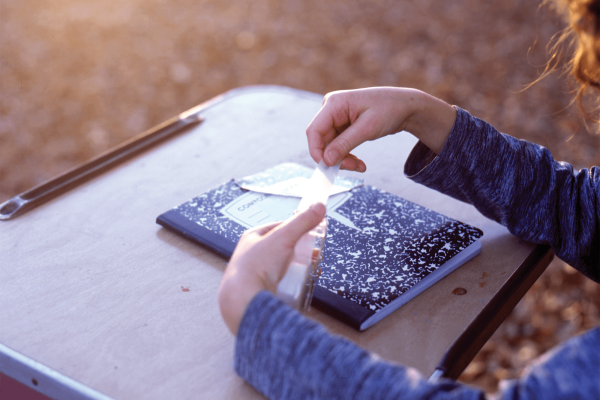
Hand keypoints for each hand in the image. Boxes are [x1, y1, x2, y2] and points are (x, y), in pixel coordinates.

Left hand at [218, 203, 326, 334]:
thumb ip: (302, 222)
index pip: (279, 227)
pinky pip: (281, 283)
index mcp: (252, 238)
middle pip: (283, 249)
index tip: (311, 231)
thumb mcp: (283, 238)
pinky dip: (293, 283)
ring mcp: (256, 274)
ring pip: (282, 267)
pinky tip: (298, 285)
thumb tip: (317, 207)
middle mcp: (252, 255)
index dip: (296, 228)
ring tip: (309, 271)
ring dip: (298, 268)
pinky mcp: (261, 290)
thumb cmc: (254, 268)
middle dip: (300, 252)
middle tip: (313, 254)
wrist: (244, 301)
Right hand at [306, 87, 456, 171]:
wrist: (405, 106)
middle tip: (353, 167)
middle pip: (322, 140)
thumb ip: (345, 144)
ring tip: (360, 166)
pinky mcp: (343, 126)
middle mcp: (331, 109)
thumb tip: (326, 160)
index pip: (314, 130)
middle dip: (335, 157)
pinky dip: (347, 156)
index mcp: (334, 103)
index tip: (327, 167)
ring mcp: (336, 118)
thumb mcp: (368, 128)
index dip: (317, 151)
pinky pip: (338, 145)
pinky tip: (359, 163)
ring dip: (342, 159)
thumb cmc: (389, 109)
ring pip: (330, 146)